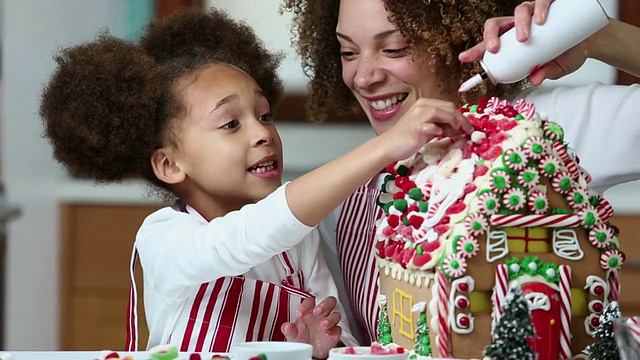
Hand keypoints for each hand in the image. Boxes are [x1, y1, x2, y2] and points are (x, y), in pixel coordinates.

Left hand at [281, 297, 341, 358]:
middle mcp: (320, 315)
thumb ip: (288, 329)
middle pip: (328, 302)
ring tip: (323, 324)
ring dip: (330, 318)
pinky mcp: (334, 333)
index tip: (300, 313)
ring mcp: (329, 323)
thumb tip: (287, 326)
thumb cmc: (301, 339)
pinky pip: (338, 329)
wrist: (309, 352)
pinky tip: (328, 333)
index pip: (310, 301)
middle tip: (317, 311)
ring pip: (335, 314)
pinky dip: (334, 330)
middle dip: (324, 305)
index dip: (305, 305)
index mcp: (309, 311)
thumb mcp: (292, 335)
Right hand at [379, 98, 471, 162]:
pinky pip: (434, 126)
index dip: (461, 116)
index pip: (449, 106)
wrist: (389, 146)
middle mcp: (422, 105)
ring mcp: (419, 115)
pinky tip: (440, 135)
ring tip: (461, 132)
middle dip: (462, 119)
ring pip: (445, 113)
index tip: (468, 127)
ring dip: (456, 123)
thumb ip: (443, 127)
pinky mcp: (417, 126)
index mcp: (424, 104)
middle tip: (468, 131)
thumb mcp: (428, 130)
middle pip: (450, 108)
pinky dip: (440, 130)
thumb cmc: (406, 139)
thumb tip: (460, 129)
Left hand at [458, 1, 589, 85]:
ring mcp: (535, 12)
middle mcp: (520, 25)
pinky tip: (541, 19)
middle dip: (491, 36)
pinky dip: (540, 8)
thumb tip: (536, 80)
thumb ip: (546, 73)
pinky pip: (542, 0)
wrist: (593, 40)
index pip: (491, 43)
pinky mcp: (551, 2)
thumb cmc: (568, 53)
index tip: (464, 58)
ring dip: (518, 24)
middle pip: (496, 24)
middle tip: (495, 49)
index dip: (477, 49)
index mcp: (513, 41)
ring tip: (526, 38)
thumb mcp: (556, 68)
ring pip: (518, 11)